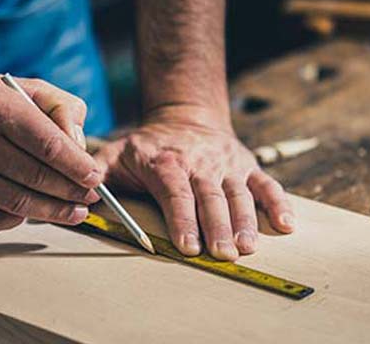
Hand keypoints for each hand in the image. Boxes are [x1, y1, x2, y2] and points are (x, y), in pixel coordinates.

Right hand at [0, 72, 100, 231]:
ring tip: (76, 211)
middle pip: (36, 178)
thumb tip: (80, 146)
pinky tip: (37, 211)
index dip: (77, 166)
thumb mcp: (30, 87)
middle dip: (72, 192)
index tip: (95, 177)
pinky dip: (21, 220)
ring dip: (54, 212)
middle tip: (91, 196)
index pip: (48, 146)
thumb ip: (63, 109)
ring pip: (19, 203)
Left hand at [95, 107, 293, 260]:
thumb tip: (82, 194)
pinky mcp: (247, 165)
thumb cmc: (148, 145)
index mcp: (168, 162)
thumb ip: (97, 171)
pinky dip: (278, 203)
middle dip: (217, 226)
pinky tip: (286, 225)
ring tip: (247, 247)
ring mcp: (227, 164)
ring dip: (246, 221)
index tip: (189, 246)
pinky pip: (266, 184)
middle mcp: (200, 162)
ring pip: (239, 193)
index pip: (177, 192)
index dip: (183, 219)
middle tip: (222, 254)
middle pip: (211, 197)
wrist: (186, 116)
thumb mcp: (116, 151)